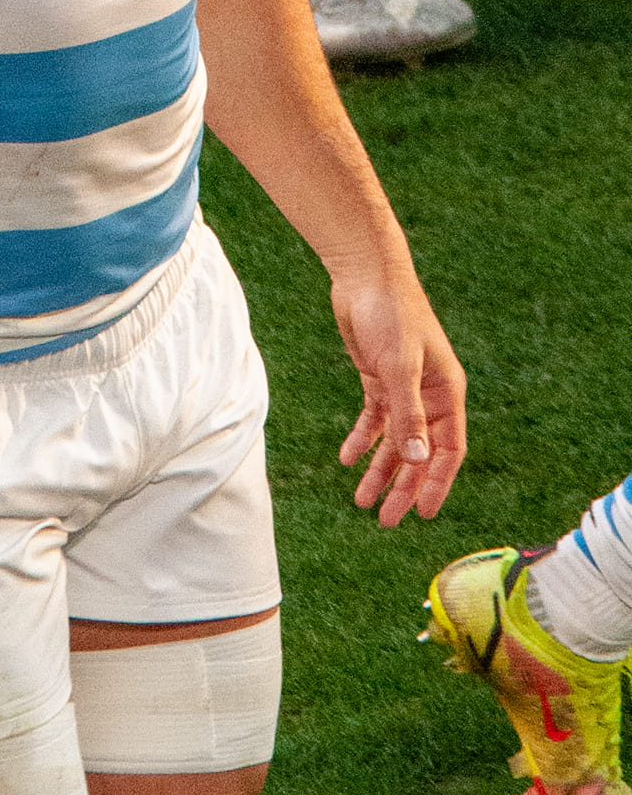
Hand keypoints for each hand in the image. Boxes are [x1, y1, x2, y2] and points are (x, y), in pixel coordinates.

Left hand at [332, 271, 465, 527]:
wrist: (366, 275)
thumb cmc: (392, 314)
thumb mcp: (400, 367)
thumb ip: (407, 414)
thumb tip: (416, 460)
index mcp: (446, 393)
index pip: (448, 450)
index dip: (436, 483)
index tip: (424, 514)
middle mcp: (428, 394)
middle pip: (418, 452)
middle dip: (403, 486)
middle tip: (385, 519)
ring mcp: (402, 387)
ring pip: (393, 440)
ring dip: (379, 469)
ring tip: (361, 500)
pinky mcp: (377, 377)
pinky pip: (373, 418)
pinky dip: (361, 439)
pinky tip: (347, 458)